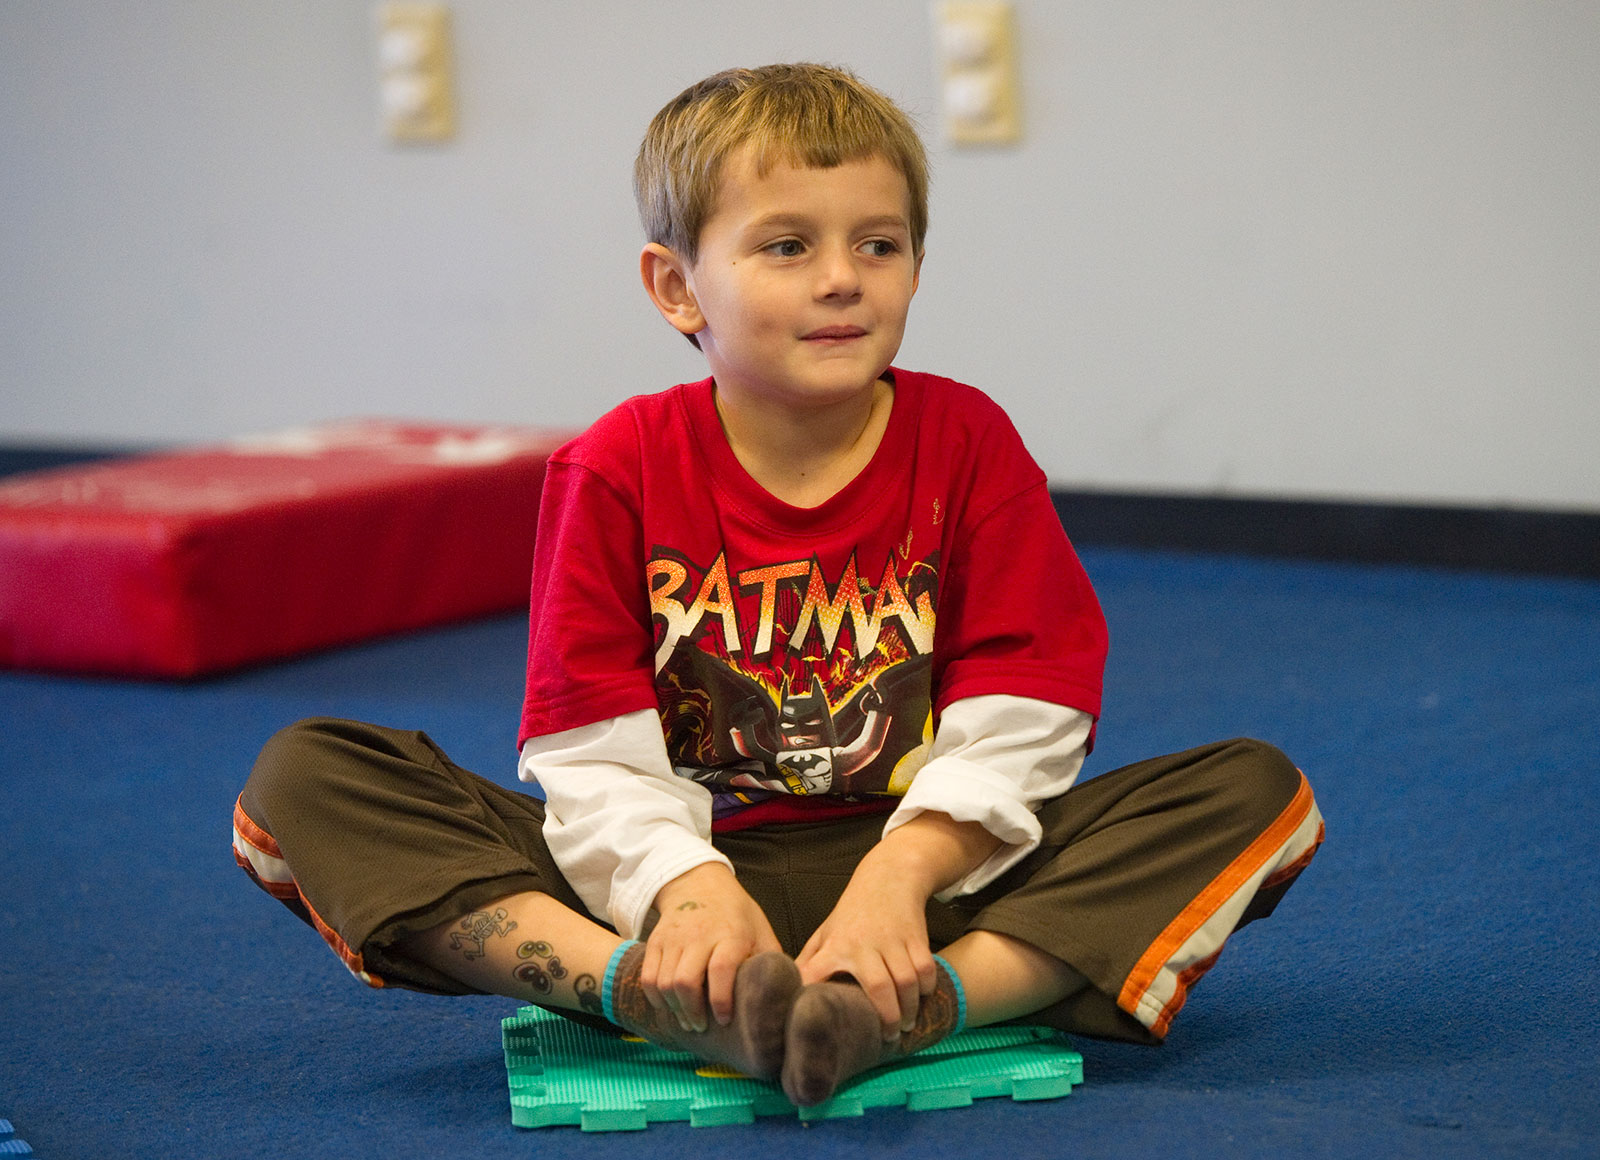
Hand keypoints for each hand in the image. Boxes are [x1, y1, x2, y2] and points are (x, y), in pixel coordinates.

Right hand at [642, 862, 780, 1032]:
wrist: (700, 883)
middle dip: (692, 1012)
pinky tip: (668, 1005)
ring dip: (674, 1008)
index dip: (721, 999)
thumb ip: (771, 960)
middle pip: (686, 980)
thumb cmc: (737, 914)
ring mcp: (675, 937)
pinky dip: (655, 997)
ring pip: (665, 982)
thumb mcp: (760, 930)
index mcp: (731, 933)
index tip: (725, 1019)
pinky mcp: (657, 940)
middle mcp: (700, 935)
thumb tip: (791, 994)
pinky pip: (648, 976)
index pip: (721, 968)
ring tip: (688, 1019)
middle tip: (702, 1027)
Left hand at [795, 868, 937, 1040]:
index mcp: (835, 945)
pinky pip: (925, 969)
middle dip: (888, 1017)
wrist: (889, 877)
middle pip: (878, 986)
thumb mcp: (826, 931)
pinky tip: (921, 996)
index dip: (812, 993)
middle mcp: (863, 943)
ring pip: (907, 981)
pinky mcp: (915, 936)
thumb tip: (789, 993)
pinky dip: (927, 987)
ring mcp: (891, 939)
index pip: (817, 972)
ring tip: (906, 1024)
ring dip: (909, 1008)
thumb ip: (810, 961)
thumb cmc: (852, 914)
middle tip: (889, 1036)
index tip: (812, 1020)